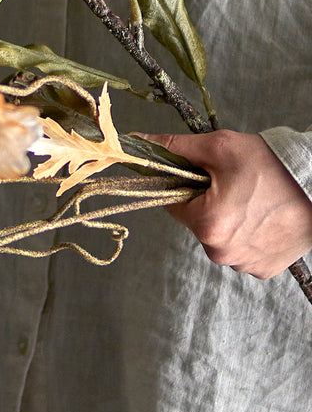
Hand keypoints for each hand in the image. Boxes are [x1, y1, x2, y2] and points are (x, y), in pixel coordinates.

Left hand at [141, 130, 311, 277]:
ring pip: (219, 238)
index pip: (172, 203)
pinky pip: (243, 251)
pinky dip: (249, 236)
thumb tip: (138, 142)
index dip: (185, 185)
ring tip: (255, 202)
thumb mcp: (219, 147)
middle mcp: (221, 252)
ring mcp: (244, 264)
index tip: (205, 175)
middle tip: (237, 186)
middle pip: (197, 222)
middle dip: (208, 203)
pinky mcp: (263, 269)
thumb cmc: (272, 165)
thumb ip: (175, 148)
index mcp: (207, 224)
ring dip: (229, 221)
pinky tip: (265, 219)